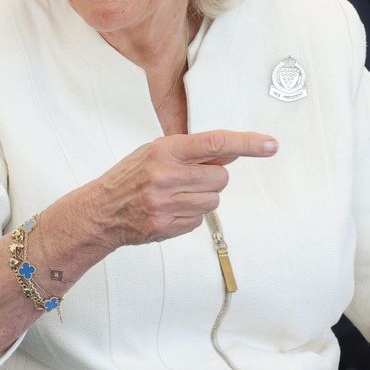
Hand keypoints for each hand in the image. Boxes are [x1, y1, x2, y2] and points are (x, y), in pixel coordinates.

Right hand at [76, 130, 278, 251]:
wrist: (100, 211)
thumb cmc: (128, 178)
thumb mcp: (155, 153)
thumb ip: (191, 152)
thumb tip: (231, 152)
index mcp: (163, 151)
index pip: (215, 143)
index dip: (247, 143)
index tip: (270, 145)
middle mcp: (165, 175)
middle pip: (220, 177)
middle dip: (212, 178)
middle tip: (189, 179)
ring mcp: (166, 203)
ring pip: (213, 200)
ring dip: (202, 198)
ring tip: (176, 195)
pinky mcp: (167, 226)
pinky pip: (200, 220)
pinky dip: (190, 215)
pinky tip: (170, 210)